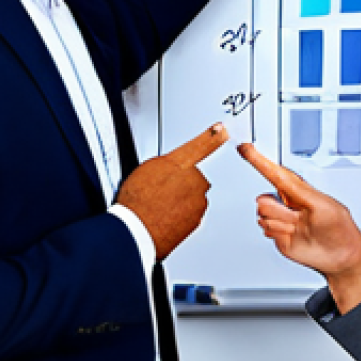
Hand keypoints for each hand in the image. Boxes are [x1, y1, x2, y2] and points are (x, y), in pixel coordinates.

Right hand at [115, 124, 228, 259]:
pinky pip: (189, 213)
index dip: (213, 136)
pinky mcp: (197, 220)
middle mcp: (195, 181)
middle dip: (181, 182)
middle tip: (159, 190)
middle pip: (193, 177)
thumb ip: (168, 162)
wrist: (137, 230)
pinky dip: (179, 215)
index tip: (222, 129)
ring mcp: (197, 201)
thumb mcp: (148, 168)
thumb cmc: (138, 200)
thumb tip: (173, 164)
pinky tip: (162, 216)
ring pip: (191, 196)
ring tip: (158, 205)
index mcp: (182, 163)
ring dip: (179, 199)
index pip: (202, 144)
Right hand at [237, 143, 360, 314]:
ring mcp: (281, 219)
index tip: (245, 148)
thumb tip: (278, 187)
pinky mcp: (277, 235)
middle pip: (264, 199)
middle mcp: (287, 203)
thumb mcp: (322, 204)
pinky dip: (278, 233)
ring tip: (299, 229)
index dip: (258, 160)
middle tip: (298, 218)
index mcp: (298, 190)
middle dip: (279, 210)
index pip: (274, 172)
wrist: (340, 258)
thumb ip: (298, 191)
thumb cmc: (339, 229)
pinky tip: (293, 237)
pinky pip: (265, 229)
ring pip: (263, 215)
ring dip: (282, 223)